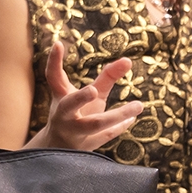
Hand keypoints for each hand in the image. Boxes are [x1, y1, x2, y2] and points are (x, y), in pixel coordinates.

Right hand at [26, 41, 145, 151]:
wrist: (58, 149)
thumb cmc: (76, 114)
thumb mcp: (88, 94)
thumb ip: (106, 78)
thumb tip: (127, 60)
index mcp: (61, 98)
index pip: (53, 77)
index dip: (54, 61)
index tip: (59, 44)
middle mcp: (64, 115)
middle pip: (69, 106)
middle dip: (80, 98)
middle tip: (92, 91)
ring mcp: (74, 133)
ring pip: (95, 125)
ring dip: (117, 115)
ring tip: (138, 105)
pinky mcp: (86, 147)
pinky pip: (105, 136)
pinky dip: (120, 127)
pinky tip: (132, 118)